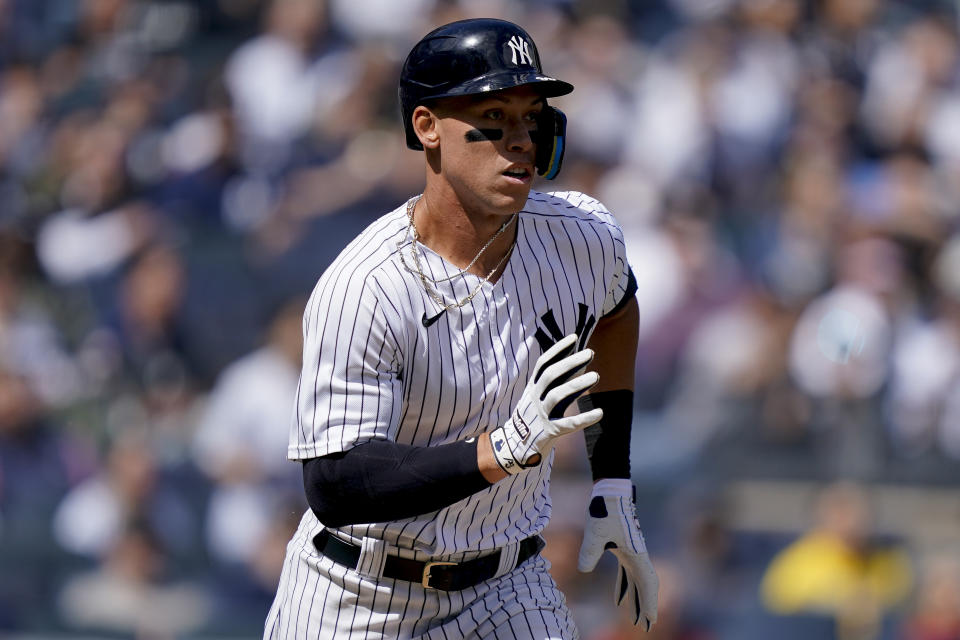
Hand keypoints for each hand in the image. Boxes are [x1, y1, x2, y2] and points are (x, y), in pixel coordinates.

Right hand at [489, 334, 602, 473]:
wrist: (515, 447)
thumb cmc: (535, 416)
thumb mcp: (541, 396)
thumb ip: (560, 382)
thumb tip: (582, 363)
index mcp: (533, 387)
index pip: (544, 363)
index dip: (558, 350)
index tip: (573, 338)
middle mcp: (535, 398)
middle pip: (551, 376)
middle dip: (570, 362)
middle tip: (590, 353)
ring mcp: (541, 415)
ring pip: (557, 396)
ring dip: (577, 384)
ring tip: (597, 376)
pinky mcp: (549, 432)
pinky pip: (568, 424)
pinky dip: (584, 418)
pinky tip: (600, 412)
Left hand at [578, 482, 658, 630]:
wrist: (610, 491)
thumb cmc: (605, 509)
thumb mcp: (595, 532)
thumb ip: (589, 552)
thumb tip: (583, 570)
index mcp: (636, 553)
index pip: (647, 583)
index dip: (650, 603)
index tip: (651, 621)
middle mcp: (638, 555)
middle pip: (645, 586)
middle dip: (645, 607)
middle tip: (645, 627)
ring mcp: (632, 552)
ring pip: (637, 581)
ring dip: (637, 600)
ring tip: (634, 619)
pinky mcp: (624, 549)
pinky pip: (627, 573)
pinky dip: (625, 587)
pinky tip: (618, 600)